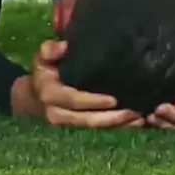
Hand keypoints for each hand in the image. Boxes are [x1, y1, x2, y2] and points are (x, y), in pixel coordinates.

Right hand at [12, 40, 144, 127]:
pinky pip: (98, 129)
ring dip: (118, 125)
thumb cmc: (44, 70)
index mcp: (50, 94)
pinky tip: (134, 124)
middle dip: (112, 118)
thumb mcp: (43, 57)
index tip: (114, 100)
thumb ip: (50, 50)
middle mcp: (57, 113)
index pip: (74, 100)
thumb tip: (64, 46)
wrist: (34, 96)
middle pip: (88, 119)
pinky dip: (116, 127)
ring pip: (95, 127)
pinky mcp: (77, 127)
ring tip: (140, 119)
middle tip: (135, 112)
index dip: (94, 101)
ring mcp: (68, 123)